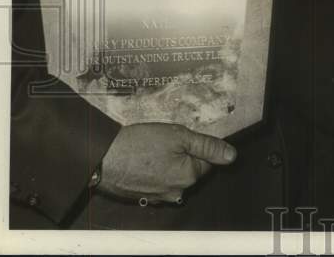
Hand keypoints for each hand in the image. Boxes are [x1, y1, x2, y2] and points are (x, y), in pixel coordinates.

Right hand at [97, 122, 236, 202]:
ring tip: (151, 150)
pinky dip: (154, 172)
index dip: (197, 146)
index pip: (207, 161)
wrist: (102, 157)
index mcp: (189, 177)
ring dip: (168, 164)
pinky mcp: (142, 197)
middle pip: (190, 170)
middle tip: (164, 142)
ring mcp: (158, 197)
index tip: (182, 138)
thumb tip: (232, 156)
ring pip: (174, 176)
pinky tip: (142, 160)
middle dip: (182, 155)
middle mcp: (176, 192)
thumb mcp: (179, 136)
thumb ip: (207, 146)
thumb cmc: (140, 144)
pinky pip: (157, 182)